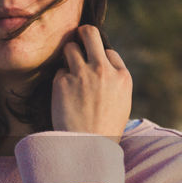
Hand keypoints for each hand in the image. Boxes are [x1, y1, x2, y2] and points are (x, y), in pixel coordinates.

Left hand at [51, 26, 132, 140]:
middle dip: (83, 33)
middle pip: (90, 33)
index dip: (100, 58)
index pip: (109, 52)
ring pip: (70, 48)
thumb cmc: (105, 129)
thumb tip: (102, 61)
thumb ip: (114, 80)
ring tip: (69, 73)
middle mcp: (103, 70)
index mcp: (122, 76)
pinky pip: (59, 71)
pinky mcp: (63, 82)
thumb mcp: (122, 103)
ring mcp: (82, 74)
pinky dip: (60, 80)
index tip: (95, 68)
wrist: (88, 148)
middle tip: (77, 39)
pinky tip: (64, 96)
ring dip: (68, 57)